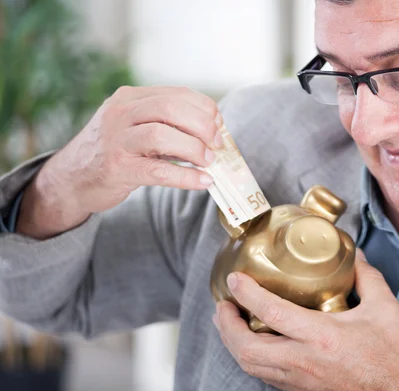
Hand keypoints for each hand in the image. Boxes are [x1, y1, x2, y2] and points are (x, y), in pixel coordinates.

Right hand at [17, 86, 220, 237]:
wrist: (72, 178)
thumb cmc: (115, 152)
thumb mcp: (136, 126)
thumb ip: (167, 123)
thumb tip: (214, 132)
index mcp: (130, 98)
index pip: (176, 93)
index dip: (204, 108)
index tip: (219, 125)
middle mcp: (120, 113)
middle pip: (170, 108)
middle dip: (202, 125)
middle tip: (217, 144)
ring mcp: (116, 140)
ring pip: (161, 135)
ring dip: (194, 149)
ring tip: (209, 162)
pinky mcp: (116, 168)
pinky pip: (157, 171)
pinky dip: (186, 177)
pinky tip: (203, 182)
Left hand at [213, 250, 398, 390]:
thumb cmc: (391, 357)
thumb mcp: (385, 309)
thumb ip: (367, 277)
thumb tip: (355, 254)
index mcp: (322, 336)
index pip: (272, 312)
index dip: (247, 294)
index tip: (235, 280)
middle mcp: (304, 360)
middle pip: (247, 348)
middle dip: (227, 325)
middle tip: (224, 305)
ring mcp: (299, 380)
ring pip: (251, 365)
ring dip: (233, 343)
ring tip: (230, 322)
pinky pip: (265, 375)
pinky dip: (251, 357)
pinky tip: (254, 343)